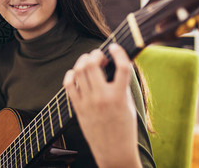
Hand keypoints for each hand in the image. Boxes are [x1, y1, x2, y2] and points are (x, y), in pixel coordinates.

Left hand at [63, 44, 140, 167]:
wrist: (114, 151)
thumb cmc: (124, 128)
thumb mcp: (129, 105)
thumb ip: (122, 85)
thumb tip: (113, 65)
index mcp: (119, 96)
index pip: (122, 67)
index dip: (118, 52)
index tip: (114, 46)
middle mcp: (102, 97)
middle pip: (92, 64)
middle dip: (95, 54)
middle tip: (99, 55)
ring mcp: (87, 102)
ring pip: (79, 71)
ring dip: (83, 61)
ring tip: (89, 62)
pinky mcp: (77, 107)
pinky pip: (68, 84)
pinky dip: (71, 74)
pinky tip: (76, 74)